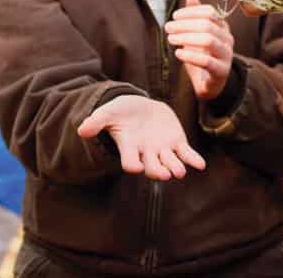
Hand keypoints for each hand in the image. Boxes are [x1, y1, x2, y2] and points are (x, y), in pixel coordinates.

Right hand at [77, 94, 205, 179]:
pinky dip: (193, 159)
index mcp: (129, 148)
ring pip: (170, 162)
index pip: (129, 160)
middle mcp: (146, 153)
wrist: (141, 108)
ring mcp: (163, 149)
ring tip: (180, 172)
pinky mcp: (177, 142)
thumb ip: (98, 121)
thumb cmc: (122, 112)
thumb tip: (82, 129)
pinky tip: (200, 165)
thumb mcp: (109, 112)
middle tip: (164, 175)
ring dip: (176, 167)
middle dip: (158, 171)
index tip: (135, 167)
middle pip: (152, 166)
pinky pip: (186, 154)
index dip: (132, 163)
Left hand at [166, 0, 233, 100]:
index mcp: (222, 28)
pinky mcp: (221, 71)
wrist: (212, 84)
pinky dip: (190, 56)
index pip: (210, 12)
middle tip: (168, 27)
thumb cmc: (204, 57)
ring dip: (186, 38)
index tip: (175, 16)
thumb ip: (196, 17)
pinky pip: (206, 61)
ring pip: (208, 41)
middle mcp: (227, 39)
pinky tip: (178, 53)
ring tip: (171, 39)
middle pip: (208, 25)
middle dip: (185, 24)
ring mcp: (226, 55)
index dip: (191, 12)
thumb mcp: (198, 35)